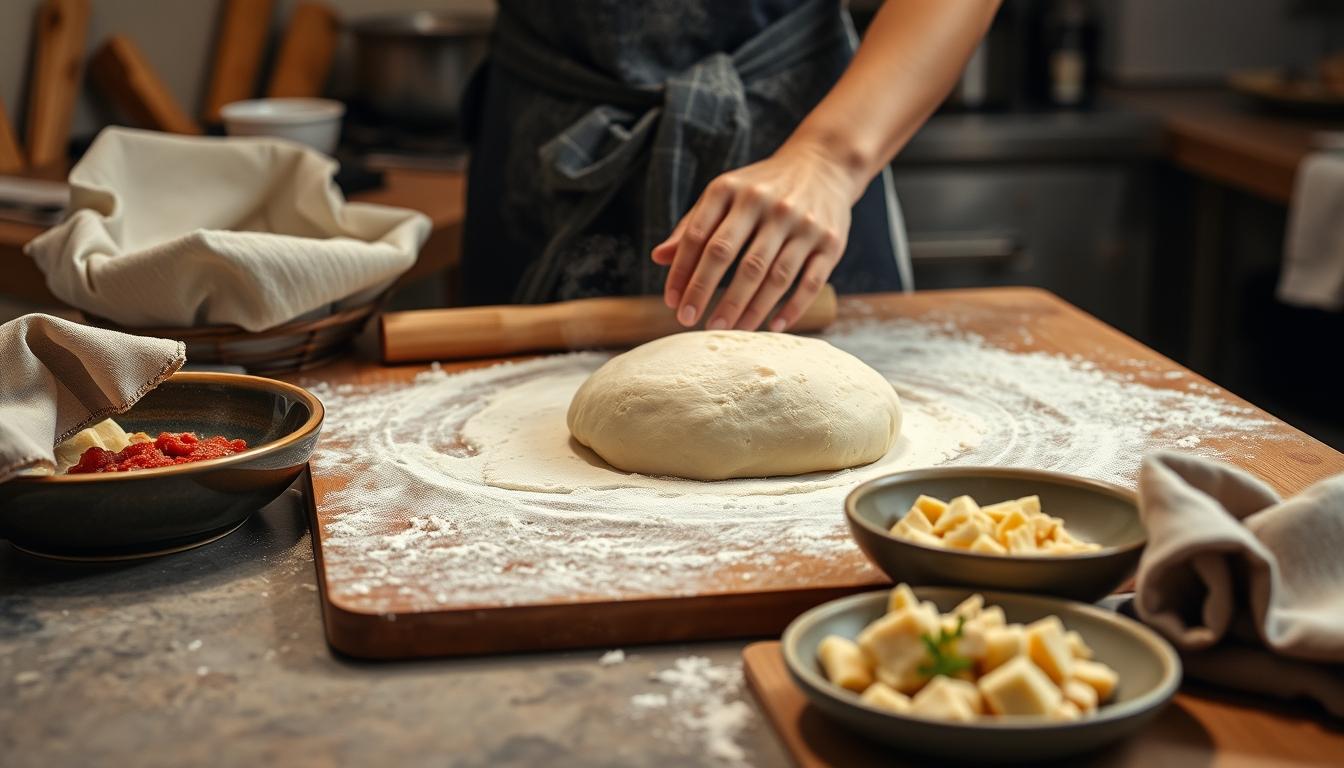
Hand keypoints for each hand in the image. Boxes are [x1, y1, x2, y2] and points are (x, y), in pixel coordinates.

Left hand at [651, 141, 861, 331]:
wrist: (823, 165)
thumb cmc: (761, 188)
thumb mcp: (725, 194)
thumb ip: (693, 225)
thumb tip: (658, 257)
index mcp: (732, 189)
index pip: (699, 236)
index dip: (682, 273)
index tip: (673, 303)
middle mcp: (766, 203)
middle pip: (731, 257)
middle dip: (707, 293)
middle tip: (691, 322)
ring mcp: (802, 223)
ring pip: (771, 275)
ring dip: (747, 308)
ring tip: (729, 330)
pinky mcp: (831, 242)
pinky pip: (809, 282)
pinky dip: (791, 308)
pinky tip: (772, 325)